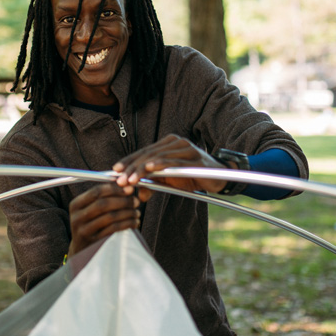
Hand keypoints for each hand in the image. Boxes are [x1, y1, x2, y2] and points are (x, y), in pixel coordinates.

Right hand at [68, 183, 140, 256]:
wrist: (82, 249)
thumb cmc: (91, 224)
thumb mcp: (90, 209)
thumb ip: (103, 197)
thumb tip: (125, 184)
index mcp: (76, 205)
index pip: (96, 192)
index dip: (115, 188)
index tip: (129, 188)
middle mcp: (77, 217)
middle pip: (103, 204)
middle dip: (123, 201)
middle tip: (136, 201)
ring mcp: (84, 231)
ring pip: (110, 217)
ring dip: (127, 213)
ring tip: (137, 212)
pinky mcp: (93, 241)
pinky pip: (113, 229)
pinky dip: (127, 224)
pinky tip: (134, 222)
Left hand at [112, 134, 229, 200]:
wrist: (220, 176)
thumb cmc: (193, 176)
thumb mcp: (170, 181)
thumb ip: (154, 183)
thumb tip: (138, 194)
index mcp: (167, 144)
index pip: (143, 151)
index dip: (128, 160)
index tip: (115, 171)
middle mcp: (175, 142)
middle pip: (148, 154)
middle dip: (131, 168)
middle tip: (119, 180)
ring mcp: (185, 148)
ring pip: (158, 157)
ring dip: (141, 169)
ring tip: (130, 180)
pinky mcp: (194, 158)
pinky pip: (174, 161)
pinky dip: (161, 165)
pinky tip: (150, 169)